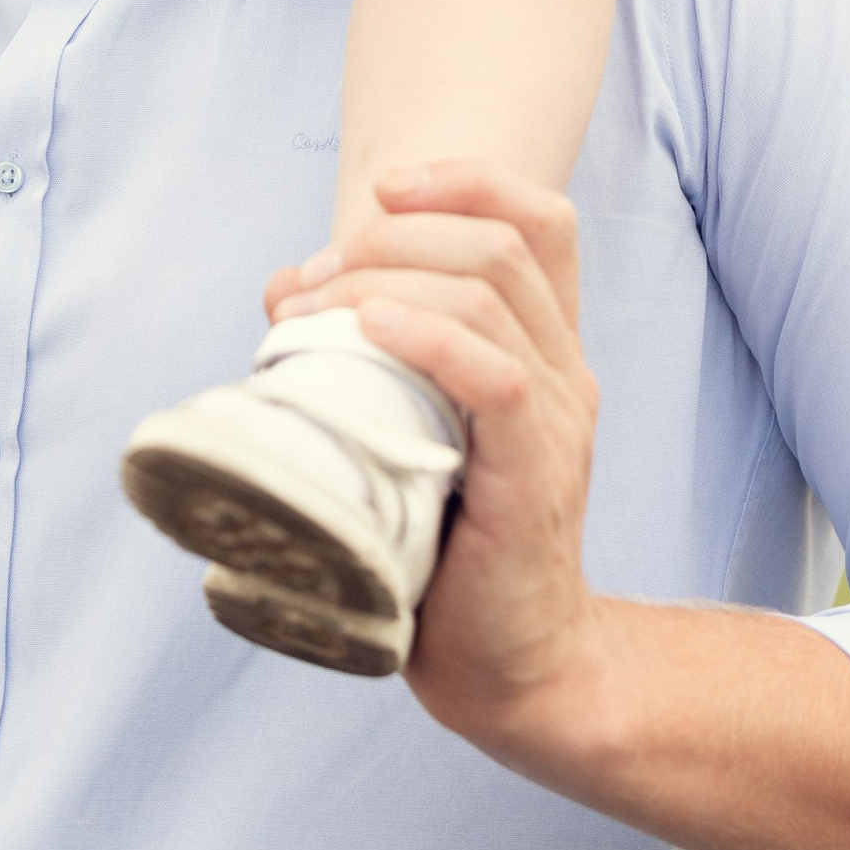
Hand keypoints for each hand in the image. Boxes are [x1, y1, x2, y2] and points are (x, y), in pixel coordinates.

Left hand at [274, 164, 601, 743]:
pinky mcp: (538, 477)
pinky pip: (500, 379)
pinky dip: (431, 337)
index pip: (541, 221)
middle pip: (501, 242)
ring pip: (493, 294)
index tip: (384, 191)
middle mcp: (565, 371)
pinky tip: (373, 330)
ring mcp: (558, 422)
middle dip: (393, 236)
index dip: (468, 182)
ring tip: (314, 311)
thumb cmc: (451, 551)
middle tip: (310, 281)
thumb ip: (362, 354)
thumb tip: (285, 288)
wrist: (514, 667)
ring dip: (386, 280)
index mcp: (544, 350)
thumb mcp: (405, 430)